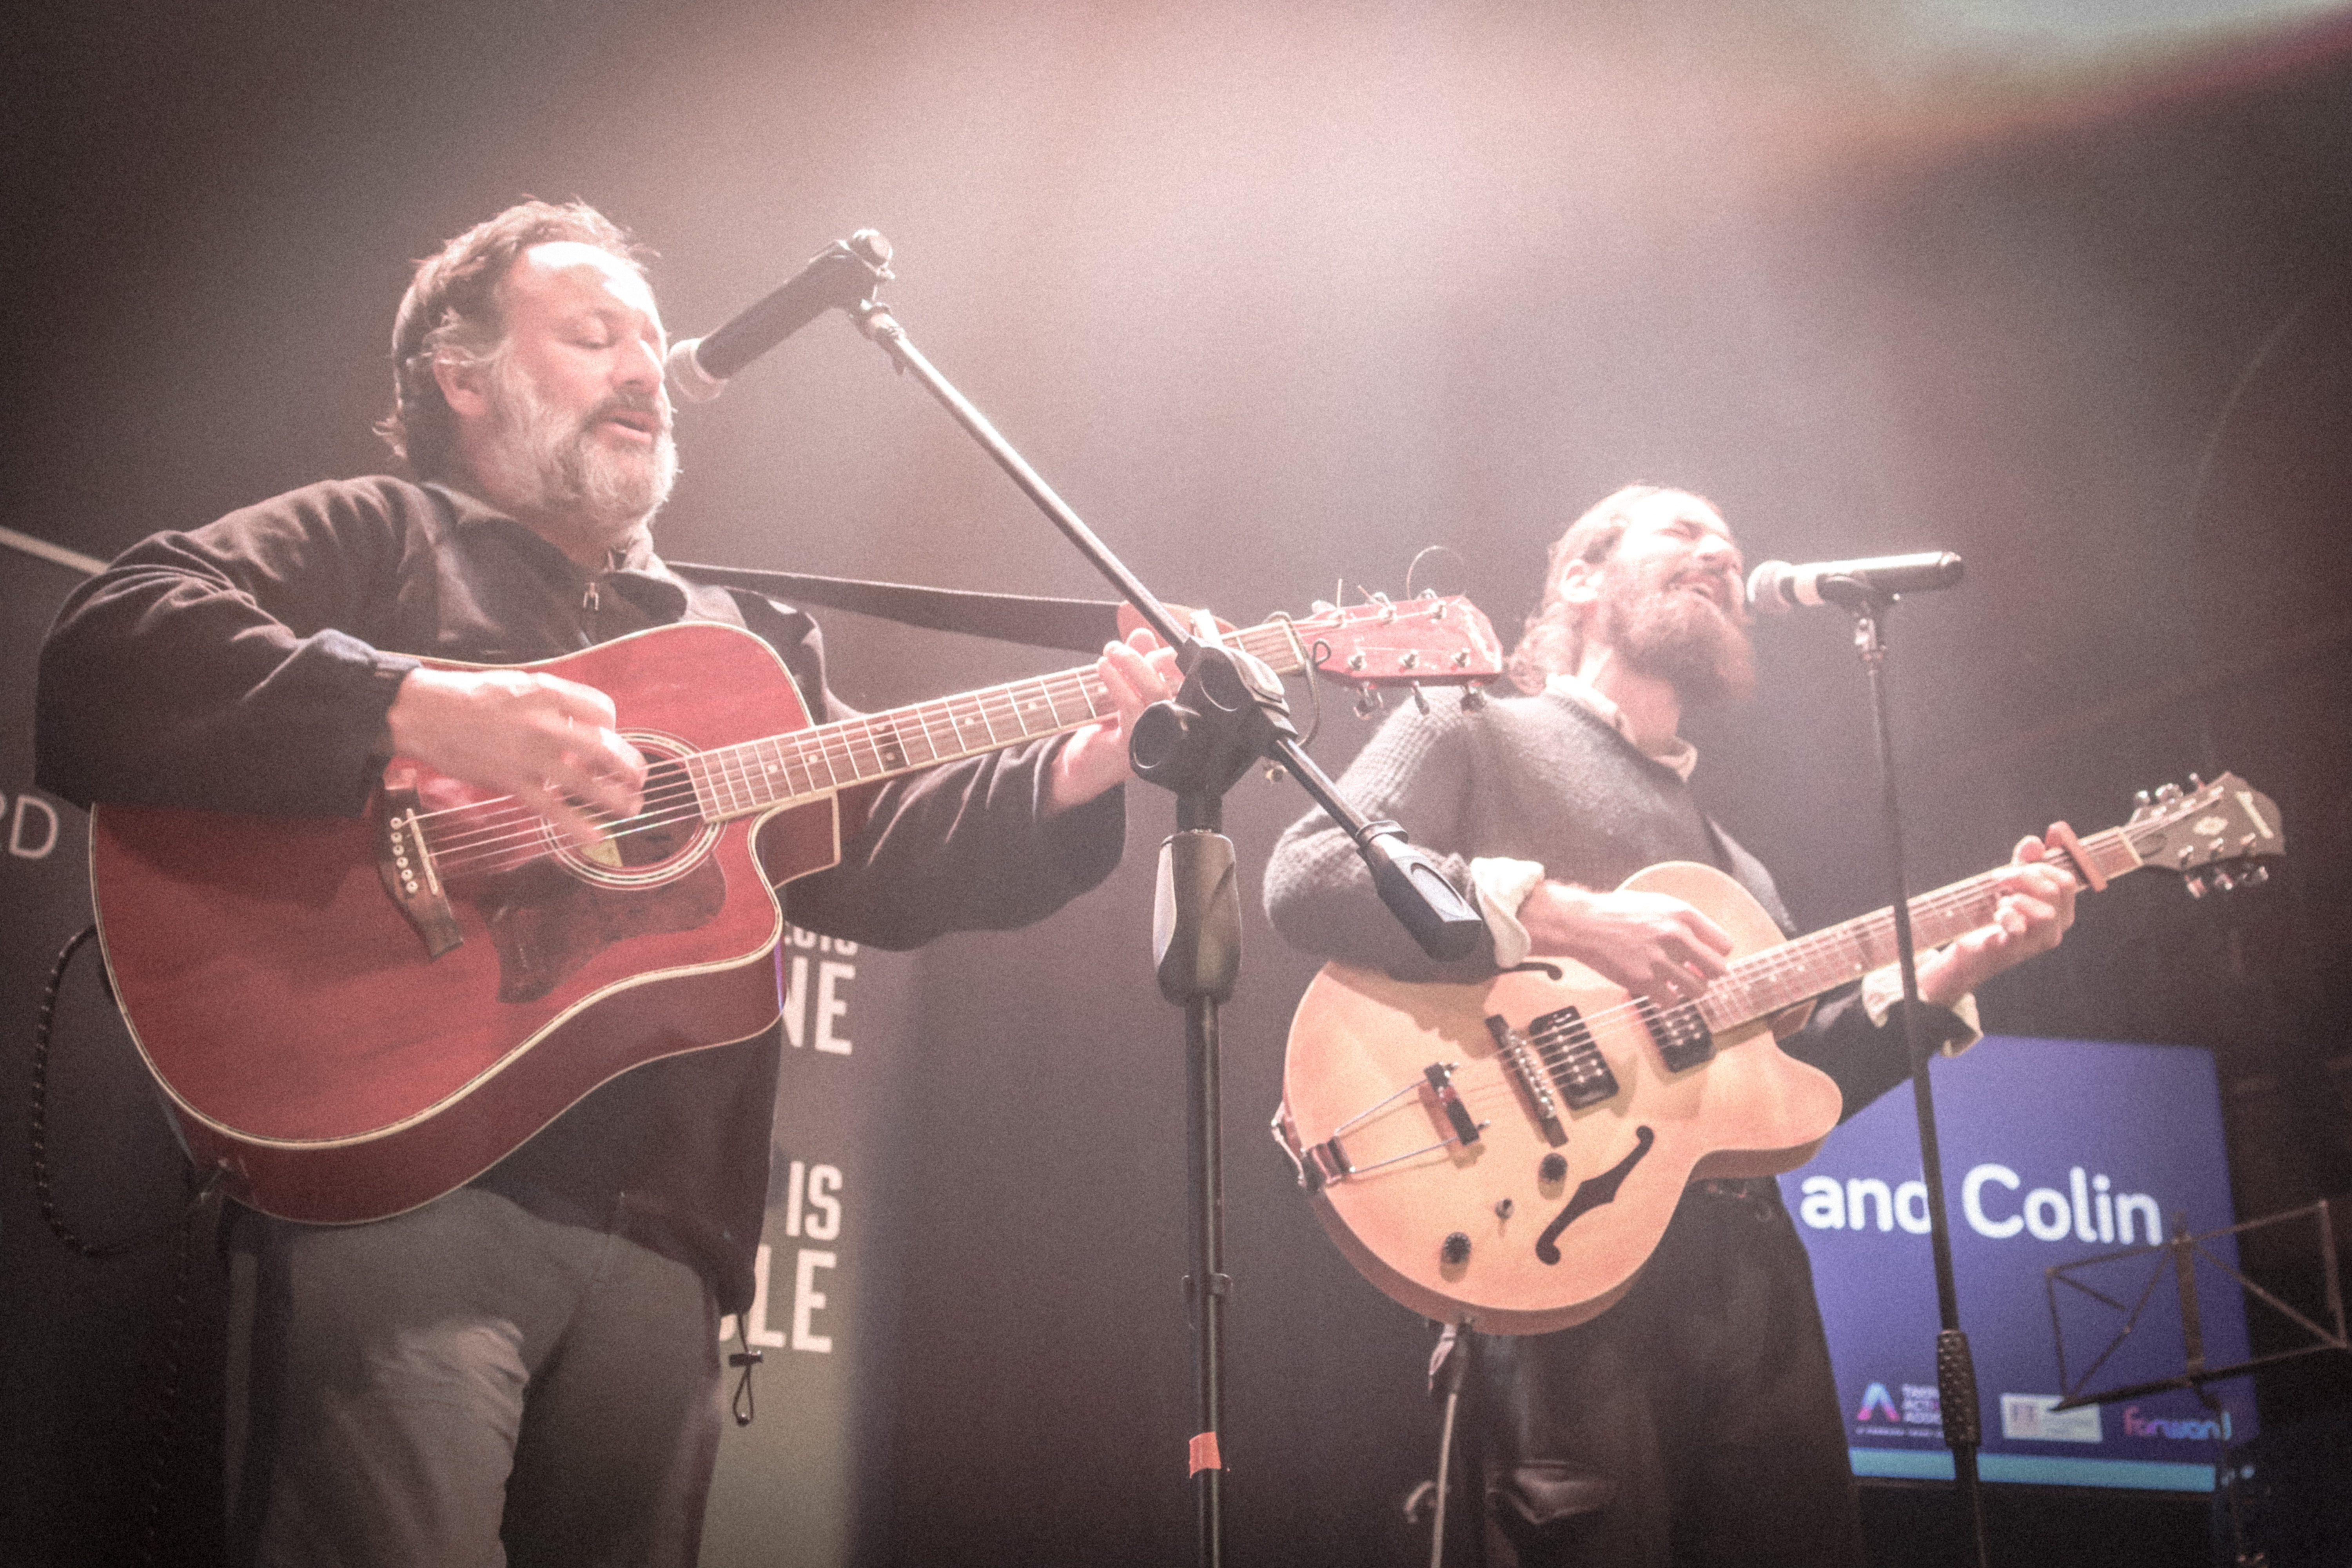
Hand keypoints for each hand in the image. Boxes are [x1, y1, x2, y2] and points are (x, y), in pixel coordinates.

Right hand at [384, 666, 647, 846]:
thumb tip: (583, 724)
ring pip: (587, 782)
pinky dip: (577, 826)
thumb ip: (553, 702)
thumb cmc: (472, 696)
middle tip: (640, 778)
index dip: (613, 726)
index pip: (603, 711)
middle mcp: (546, 724)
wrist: (426, 712)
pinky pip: (553, 809)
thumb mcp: (520, 684)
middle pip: (606, 748)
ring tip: (632, 808)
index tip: (610, 736)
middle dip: (631, 767)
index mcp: (550, 693)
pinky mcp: (512, 782)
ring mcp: (531, 755)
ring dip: (616, 799)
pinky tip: (596, 837)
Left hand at [1045, 628, 1180, 812]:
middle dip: (1150, 656)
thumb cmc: (1105, 731)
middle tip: (1121, 646)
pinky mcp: (1136, 747)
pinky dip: (1118, 683)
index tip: (1145, 640)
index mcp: (1174, 712)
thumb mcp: (1121, 691)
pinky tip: (1105, 670)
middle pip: (1175, 682)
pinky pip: (1132, 708)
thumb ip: (1134, 664)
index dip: (1167, 655)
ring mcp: (1156, 739)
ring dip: (1133, 665)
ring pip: (1156, 692)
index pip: (1183, 677)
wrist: (1082, 767)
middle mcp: (1171, 727)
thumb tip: (1142, 635)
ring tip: (1112, 653)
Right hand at [1517, 880, 1734, 1005]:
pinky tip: (1654, 990)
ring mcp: (1660, 960)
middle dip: (1707, 975)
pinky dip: (1665, 1000)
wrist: (1583, 924)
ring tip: (1673, 983)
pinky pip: (1671, 1002)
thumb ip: (1683, 922)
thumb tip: (1706, 946)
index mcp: (1683, 914)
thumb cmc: (1618, 912)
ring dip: (1688, 990)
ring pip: (1698, 990)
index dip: (1716, 954)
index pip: (1724, 944)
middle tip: (1694, 974)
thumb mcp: (1657, 904)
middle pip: (1718, 970)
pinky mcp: (1644, 981)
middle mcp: (1676, 936)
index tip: (1704, 959)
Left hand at [1914, 822, 2084, 1005]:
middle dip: (2024, 876)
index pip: (2066, 881)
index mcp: (2061, 911)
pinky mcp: (2015, 950)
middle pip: (2055, 891)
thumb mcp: (2012, 883)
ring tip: (2002, 903)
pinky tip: (1997, 914)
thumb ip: (2025, 862)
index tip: (2015, 866)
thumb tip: (2034, 842)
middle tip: (2000, 879)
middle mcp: (2056, 928)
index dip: (2040, 866)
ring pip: (2046, 913)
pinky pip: (2020, 928)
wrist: (1972, 949)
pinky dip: (2007, 915)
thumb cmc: (1998, 914)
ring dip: (2018, 899)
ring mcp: (2037, 942)